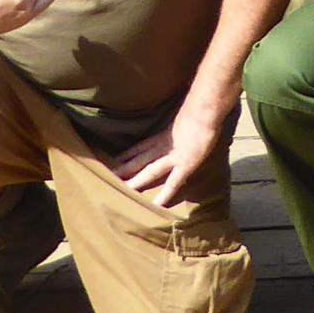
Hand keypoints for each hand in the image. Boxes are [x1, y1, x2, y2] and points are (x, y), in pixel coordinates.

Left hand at [114, 97, 228, 206]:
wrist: (204, 110)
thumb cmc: (200, 108)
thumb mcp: (187, 113)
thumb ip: (182, 119)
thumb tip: (184, 119)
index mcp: (165, 135)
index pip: (143, 146)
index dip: (130, 153)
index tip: (117, 159)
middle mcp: (165, 146)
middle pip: (141, 158)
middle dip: (126, 167)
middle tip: (109, 175)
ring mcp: (174, 157)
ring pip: (150, 171)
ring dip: (136, 180)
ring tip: (122, 188)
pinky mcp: (185, 165)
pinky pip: (173, 183)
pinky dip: (164, 194)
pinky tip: (156, 204)